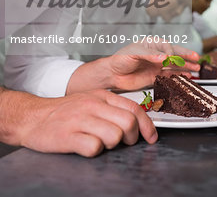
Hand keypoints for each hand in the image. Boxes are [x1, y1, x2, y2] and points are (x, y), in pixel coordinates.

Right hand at [0, 87, 156, 156]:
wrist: (33, 117)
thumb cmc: (65, 112)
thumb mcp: (90, 101)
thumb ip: (112, 108)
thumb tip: (136, 122)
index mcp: (101, 96)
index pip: (134, 108)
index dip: (147, 125)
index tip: (151, 137)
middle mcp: (92, 105)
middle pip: (128, 122)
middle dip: (131, 137)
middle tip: (123, 142)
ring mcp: (80, 120)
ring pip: (114, 135)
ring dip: (112, 144)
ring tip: (100, 142)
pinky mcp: (68, 136)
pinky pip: (94, 147)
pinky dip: (94, 151)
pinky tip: (86, 146)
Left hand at [105, 40, 199, 90]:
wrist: (112, 74)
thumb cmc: (120, 59)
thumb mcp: (134, 53)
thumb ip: (150, 55)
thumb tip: (164, 57)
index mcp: (152, 45)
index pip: (167, 47)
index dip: (171, 53)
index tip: (171, 59)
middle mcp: (157, 55)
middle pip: (175, 54)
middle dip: (186, 56)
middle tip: (197, 58)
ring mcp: (157, 66)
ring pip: (175, 65)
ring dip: (185, 67)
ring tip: (196, 68)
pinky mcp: (155, 77)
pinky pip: (169, 76)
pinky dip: (178, 76)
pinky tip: (186, 77)